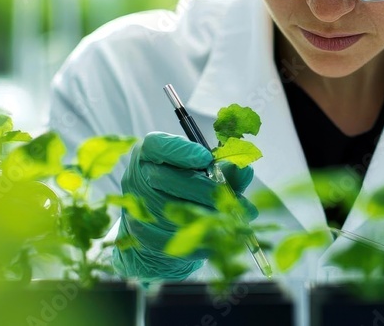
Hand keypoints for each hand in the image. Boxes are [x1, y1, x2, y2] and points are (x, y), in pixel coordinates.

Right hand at [112, 132, 257, 280]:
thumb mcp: (206, 174)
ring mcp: (139, 208)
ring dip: (208, 215)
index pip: (156, 145)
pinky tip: (221, 236)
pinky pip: (175, 236)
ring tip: (235, 218)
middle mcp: (138, 178)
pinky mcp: (145, 236)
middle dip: (205, 189)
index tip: (206, 158)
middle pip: (168, 180)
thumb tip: (245, 169)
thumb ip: (225, 169)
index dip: (181, 151)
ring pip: (174, 211)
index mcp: (149, 154)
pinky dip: (202, 237)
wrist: (162, 224)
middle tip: (232, 198)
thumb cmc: (186, 188)